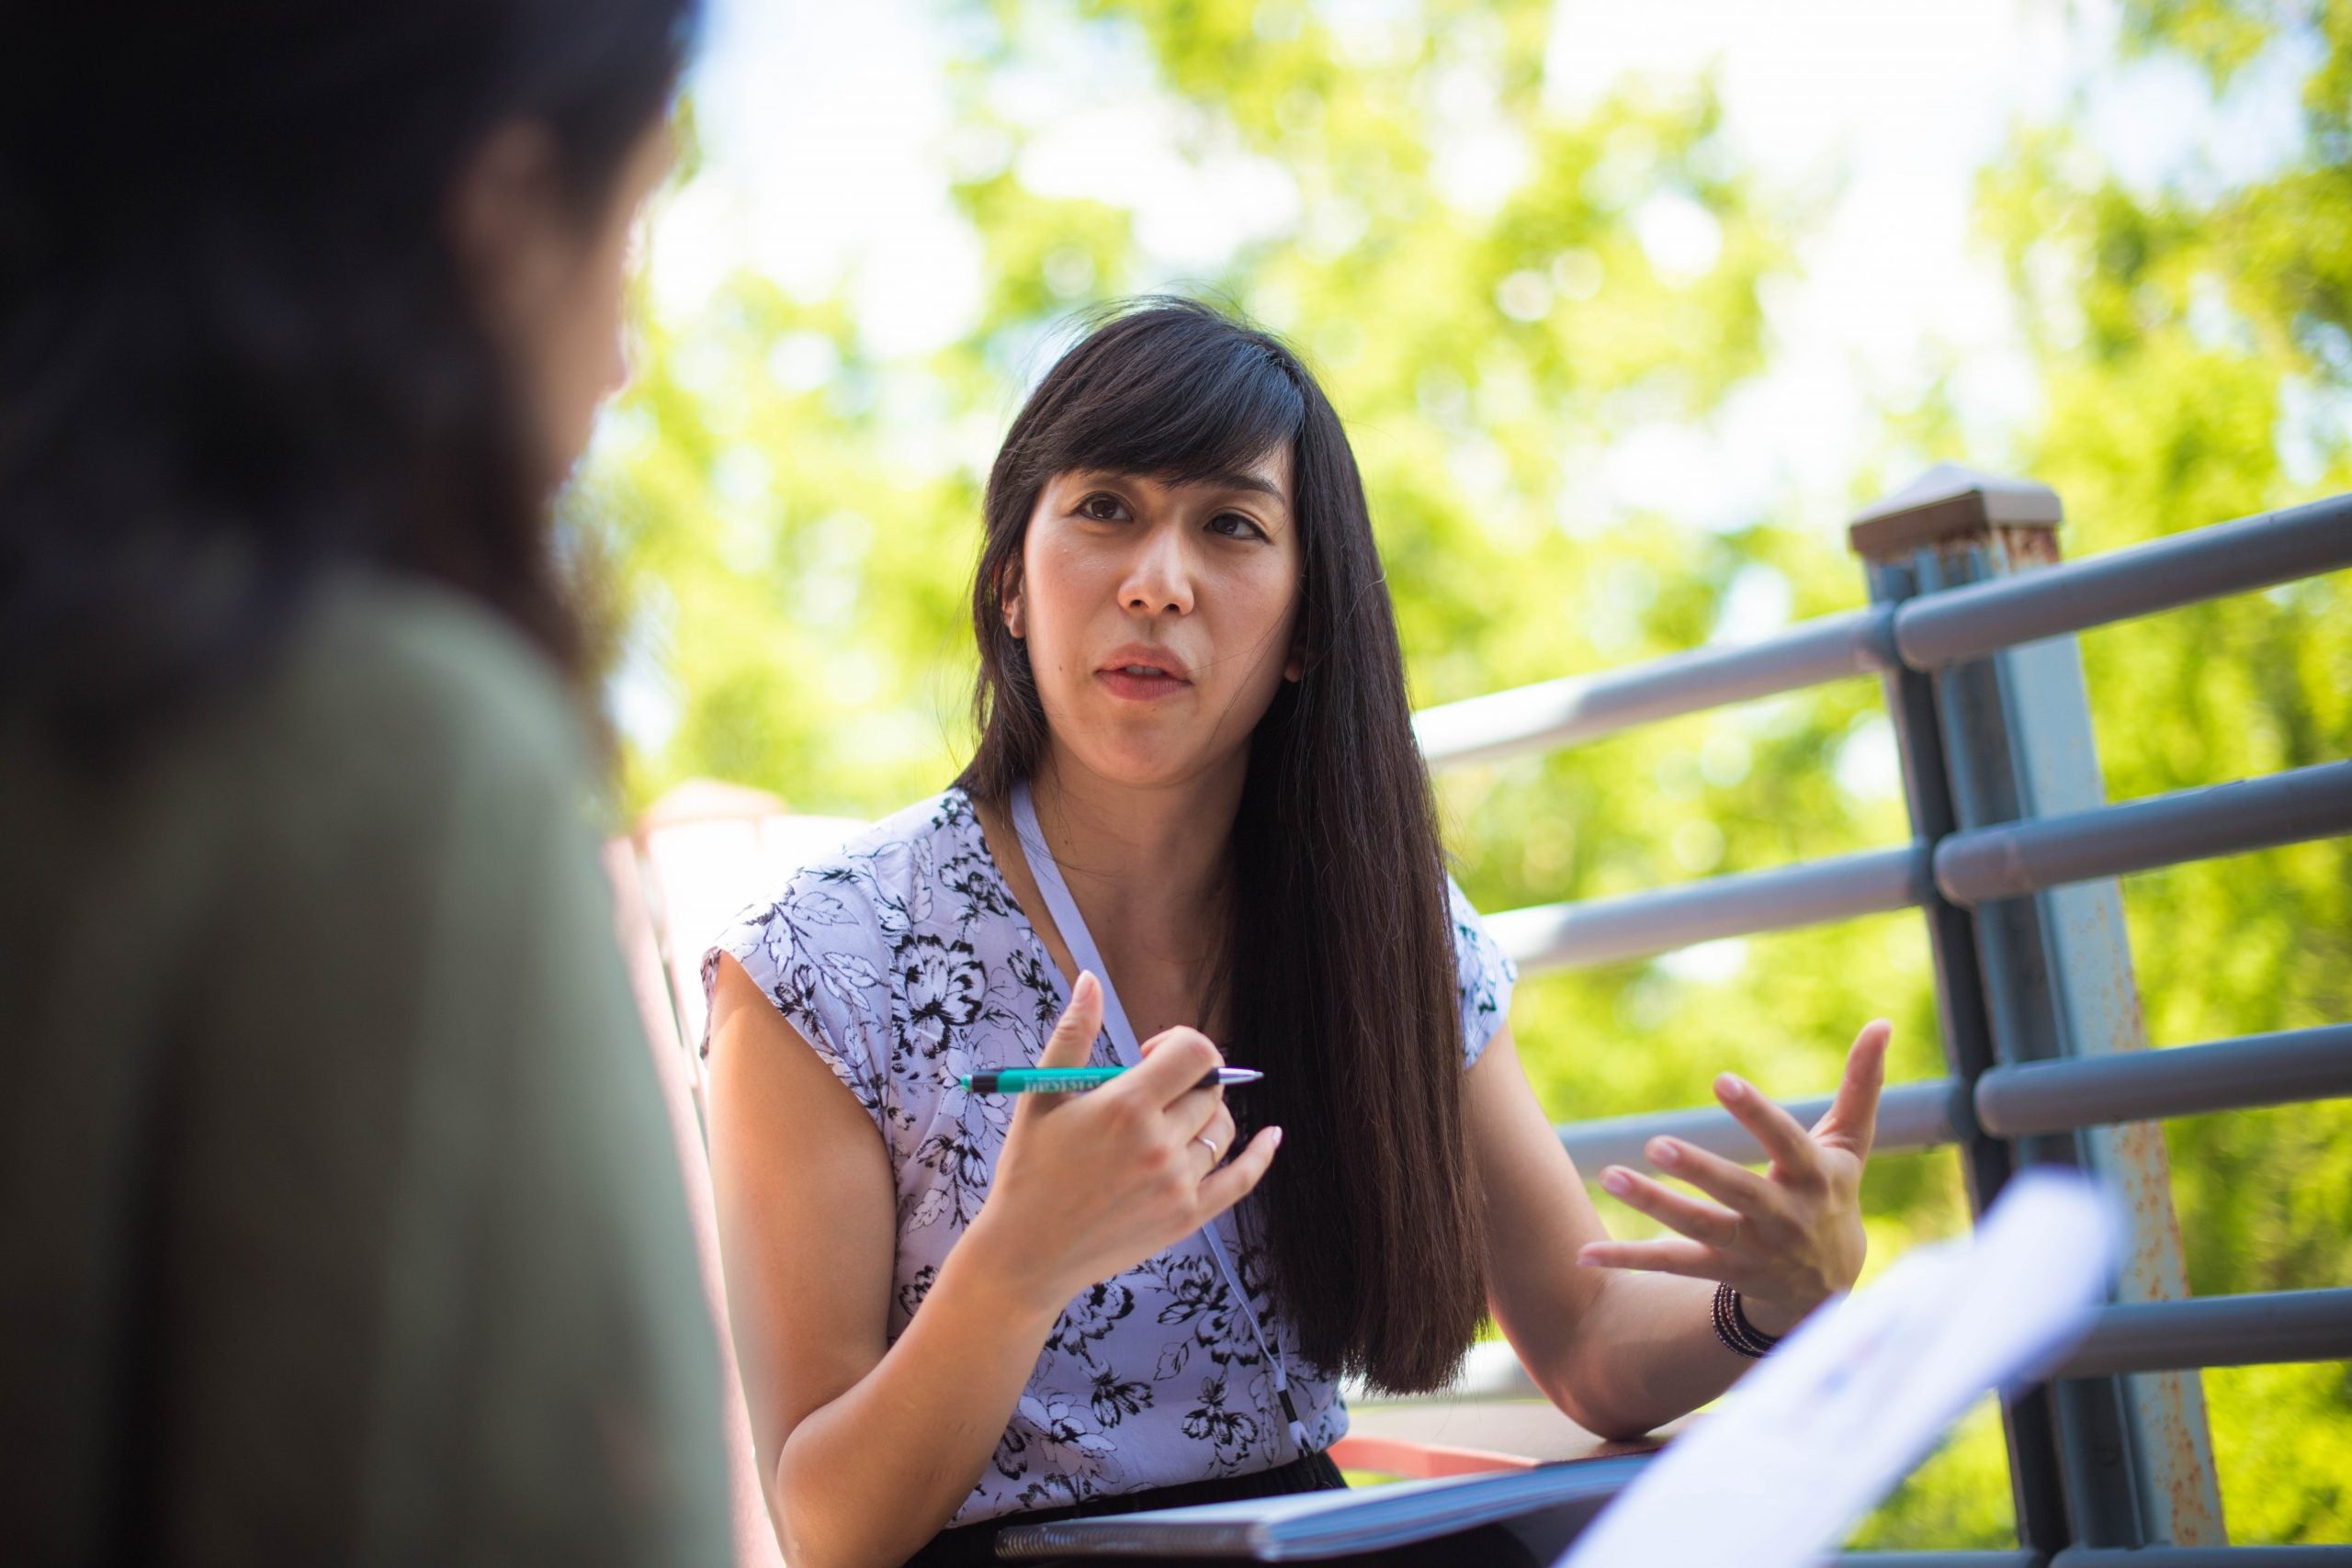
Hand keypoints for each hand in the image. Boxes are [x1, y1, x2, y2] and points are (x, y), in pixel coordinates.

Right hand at [966, 972, 1281, 1311]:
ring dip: (1204, 1115)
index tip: (1149, 1057)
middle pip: (1208, 1090)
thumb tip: (1091, 980)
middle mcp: (1160, 1144)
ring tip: (1166, 1125)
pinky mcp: (1187, 1217)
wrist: (1027, 1253)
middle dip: (1184, 1082)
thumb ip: (1073, 1033)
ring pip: (1222, 1129)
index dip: (1179, 1043)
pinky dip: (1261, 1155)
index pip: (1194, 1053)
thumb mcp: (1041, 1095)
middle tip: (1147, 1097)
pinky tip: (1272, 1135)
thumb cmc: (1029, 1171)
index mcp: (1127, 1107)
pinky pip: (1241, 1180)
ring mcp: (1179, 1184)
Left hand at [1576, 1020, 1891, 1336]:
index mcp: (1814, 1176)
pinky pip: (1670, 1265)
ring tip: (1608, 1175)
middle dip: (1699, 1170)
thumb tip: (1883, 1023)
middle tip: (1655, 1144)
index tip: (1722, 1080)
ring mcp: (1751, 1249)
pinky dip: (1626, 1259)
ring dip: (1653, 1205)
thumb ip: (1863, 1084)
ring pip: (1698, 1228)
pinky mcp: (1721, 1272)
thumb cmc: (1833, 1193)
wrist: (1829, 1287)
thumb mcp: (1851, 1144)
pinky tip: (1584, 1253)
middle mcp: (1783, 1216)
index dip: (1757, 1112)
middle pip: (1738, 1191)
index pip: (1787, 1140)